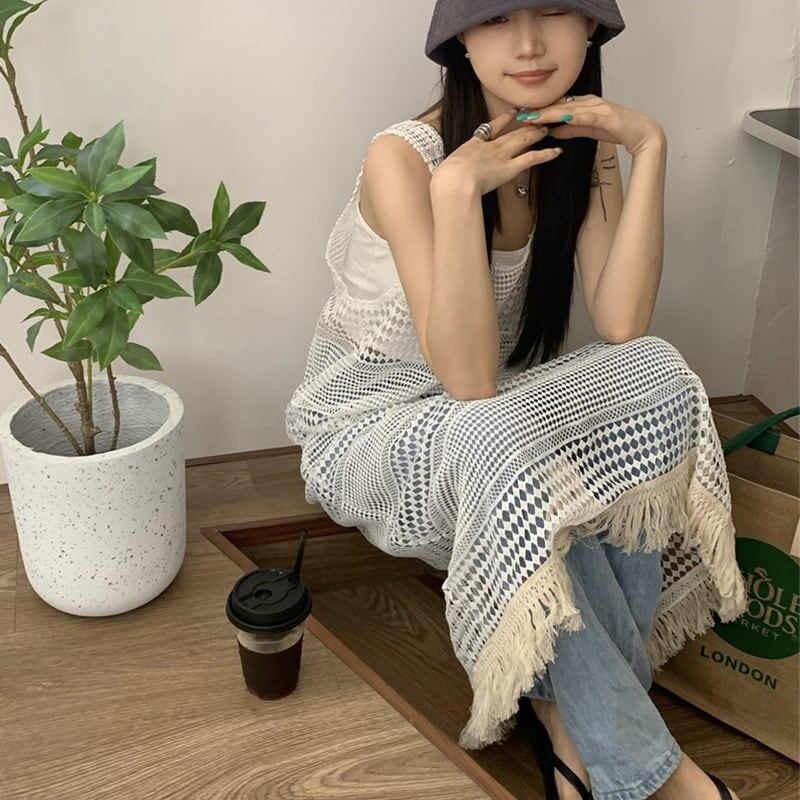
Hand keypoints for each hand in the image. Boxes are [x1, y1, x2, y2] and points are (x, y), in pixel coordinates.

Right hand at [432, 107, 563, 197]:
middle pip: (512, 132)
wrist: (454, 181)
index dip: (503, 119)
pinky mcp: (511, 168)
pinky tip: (557, 151)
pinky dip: (546, 154)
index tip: (512, 112)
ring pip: (524, 140)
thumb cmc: (446, 178)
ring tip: (548, 128)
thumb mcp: (445, 171)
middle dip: (526, 124)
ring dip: (537, 133)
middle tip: (538, 118)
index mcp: (473, 145)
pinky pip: (532, 158)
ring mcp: (502, 156)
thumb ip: (450, 171)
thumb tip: (446, 178)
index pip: (491, 128)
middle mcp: (490, 147)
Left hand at [520, 94, 664, 156]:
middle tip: (518, 114)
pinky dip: (572, 117)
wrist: (642, 133)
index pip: (557, 106)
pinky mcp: (607, 116)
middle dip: (538, 110)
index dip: (539, 110)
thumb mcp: (588, 131)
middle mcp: (589, 102)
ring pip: (569, 109)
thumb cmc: (618, 129)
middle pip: (559, 105)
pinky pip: (586, 116)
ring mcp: (598, 107)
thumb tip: (553, 131)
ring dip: (549, 113)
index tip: (520, 114)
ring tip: (532, 117)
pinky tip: (560, 119)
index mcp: (584, 104)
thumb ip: (571, 129)